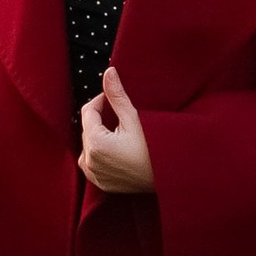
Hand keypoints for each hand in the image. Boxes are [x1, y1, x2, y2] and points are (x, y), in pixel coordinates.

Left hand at [78, 64, 155, 195]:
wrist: (168, 175)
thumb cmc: (154, 148)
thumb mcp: (134, 118)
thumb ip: (117, 95)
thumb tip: (108, 72)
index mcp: (96, 143)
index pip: (88, 112)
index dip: (100, 101)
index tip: (113, 99)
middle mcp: (90, 161)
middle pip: (87, 129)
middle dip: (100, 120)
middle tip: (121, 117)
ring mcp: (95, 174)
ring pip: (87, 147)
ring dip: (97, 137)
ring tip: (118, 133)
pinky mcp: (101, 184)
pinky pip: (90, 165)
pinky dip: (97, 156)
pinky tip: (113, 150)